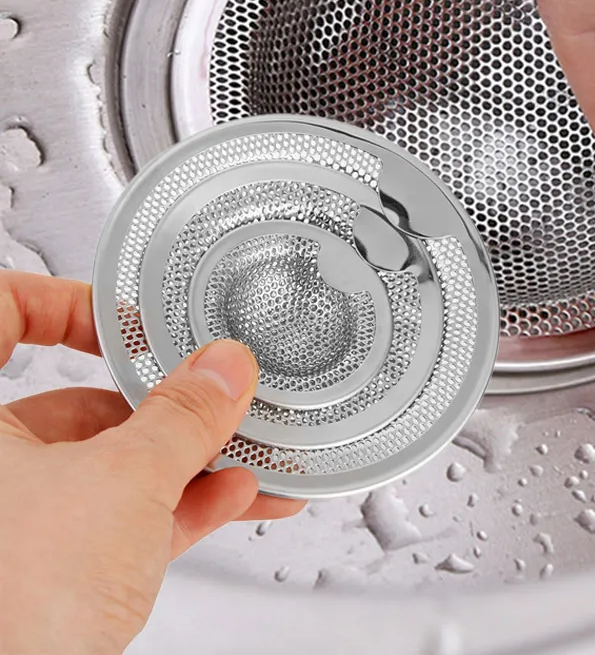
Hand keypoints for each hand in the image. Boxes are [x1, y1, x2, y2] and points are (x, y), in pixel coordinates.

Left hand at [0, 271, 303, 654]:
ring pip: (103, 471)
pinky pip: (112, 523)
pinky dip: (171, 510)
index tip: (131, 322)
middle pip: (76, 407)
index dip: (66, 304)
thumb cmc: (16, 612)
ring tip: (248, 457)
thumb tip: (223, 370)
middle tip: (219, 400)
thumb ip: (183, 417)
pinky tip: (228, 500)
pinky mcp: (37, 577)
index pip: (4, 315)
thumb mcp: (127, 485)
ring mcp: (9, 527)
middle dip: (165, 409)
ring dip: (185, 462)